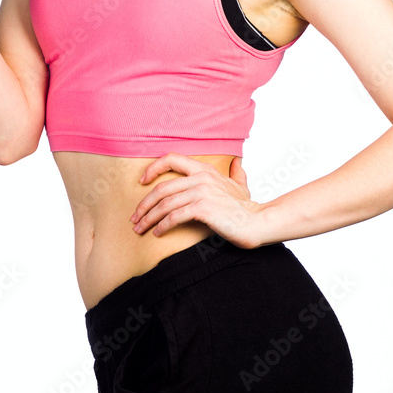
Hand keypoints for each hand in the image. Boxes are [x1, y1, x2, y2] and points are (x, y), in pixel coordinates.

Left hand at [130, 154, 262, 248]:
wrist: (258, 222)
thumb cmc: (247, 208)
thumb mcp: (240, 186)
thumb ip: (236, 173)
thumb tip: (237, 161)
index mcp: (205, 169)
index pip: (172, 159)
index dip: (153, 168)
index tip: (141, 182)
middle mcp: (201, 177)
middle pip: (162, 188)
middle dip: (144, 204)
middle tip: (135, 217)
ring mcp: (201, 192)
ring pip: (164, 204)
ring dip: (148, 217)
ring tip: (140, 228)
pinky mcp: (202, 209)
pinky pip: (173, 216)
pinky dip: (162, 225)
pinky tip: (157, 232)